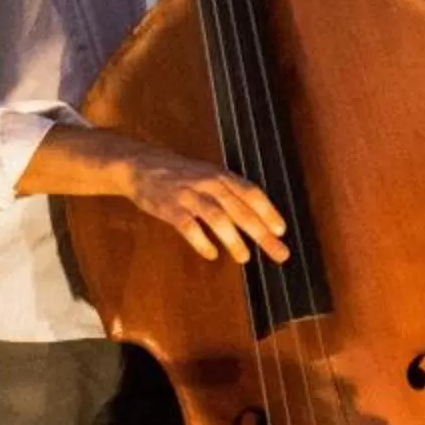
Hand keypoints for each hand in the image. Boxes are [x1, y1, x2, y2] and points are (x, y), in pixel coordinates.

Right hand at [123, 145, 289, 262]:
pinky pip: (188, 227)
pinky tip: (211, 254)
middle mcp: (209, 183)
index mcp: (222, 176)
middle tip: (277, 252)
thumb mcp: (209, 176)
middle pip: (240, 209)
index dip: (268, 212)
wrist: (143, 166)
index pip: (251, 193)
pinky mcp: (170, 208)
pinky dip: (201, 242)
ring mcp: (189, 195)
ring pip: (217, 217)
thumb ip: (229, 193)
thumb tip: (256, 218)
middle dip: (261, 233)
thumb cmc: (181, 176)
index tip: (281, 231)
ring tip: (244, 257)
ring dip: (233, 239)